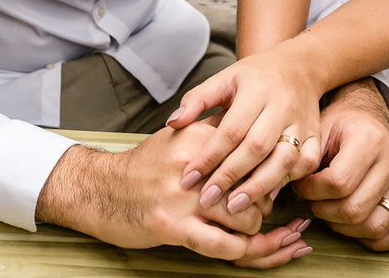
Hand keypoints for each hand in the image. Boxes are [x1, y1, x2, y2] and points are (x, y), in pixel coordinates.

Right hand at [36, 119, 310, 266]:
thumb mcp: (179, 139)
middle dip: (271, 208)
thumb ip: (215, 138)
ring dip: (260, 233)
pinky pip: (222, 246)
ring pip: (245, 219)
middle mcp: (196, 164)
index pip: (254, 154)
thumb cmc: (143, 167)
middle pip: (256, 188)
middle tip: (290, 224)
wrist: (98, 187)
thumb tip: (260, 145)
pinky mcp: (172, 225)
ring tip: (275, 239)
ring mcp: (184, 197)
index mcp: (201, 136)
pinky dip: (245, 252)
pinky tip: (254, 252)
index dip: (276, 175)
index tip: (289, 189)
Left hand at [165, 46, 324, 215]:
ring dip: (259, 186)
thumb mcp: (223, 79)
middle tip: (207, 200)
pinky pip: (306, 165)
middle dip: (230, 177)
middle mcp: (282, 107)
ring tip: (235, 207)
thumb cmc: (254, 77)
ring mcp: (302, 123)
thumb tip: (172, 123)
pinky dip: (288, 182)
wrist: (299, 67)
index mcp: (256, 90)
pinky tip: (267, 196)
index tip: (188, 178)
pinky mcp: (316, 136)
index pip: (230, 130)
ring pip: (284, 160)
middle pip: (257, 148)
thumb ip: (197, 100)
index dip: (208, 157)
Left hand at [292, 79, 388, 250]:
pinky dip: (380, 239)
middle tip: (313, 200)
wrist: (367, 113)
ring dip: (345, 228)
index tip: (301, 185)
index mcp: (369, 140)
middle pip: (355, 209)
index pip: (338, 183)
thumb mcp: (318, 128)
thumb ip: (302, 158)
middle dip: (324, 211)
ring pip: (375, 225)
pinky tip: (358, 228)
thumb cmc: (339, 123)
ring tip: (331, 211)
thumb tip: (274, 189)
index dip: (312, 191)